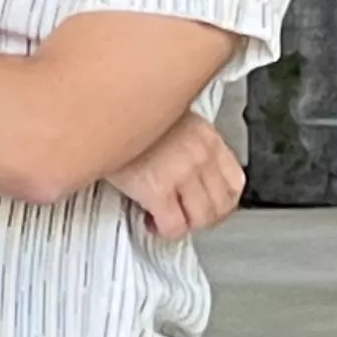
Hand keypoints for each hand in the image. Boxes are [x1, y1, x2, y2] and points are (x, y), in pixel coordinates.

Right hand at [111, 112, 244, 240]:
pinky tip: (151, 220)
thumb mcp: (168, 117)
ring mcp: (181, 172)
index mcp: (206, 137)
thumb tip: (184, 165)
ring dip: (185, 225)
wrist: (102, 106)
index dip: (221, 202)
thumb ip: (185, 141)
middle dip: (202, 218)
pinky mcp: (157, 188)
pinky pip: (174, 225)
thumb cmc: (128, 111)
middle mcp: (200, 155)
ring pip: (201, 218)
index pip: (235, 182)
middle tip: (185, 217)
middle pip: (221, 205)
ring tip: (168, 220)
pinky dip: (165, 230)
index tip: (206, 205)